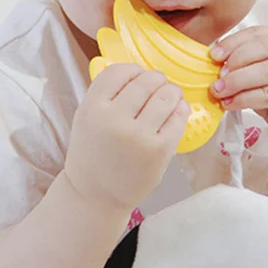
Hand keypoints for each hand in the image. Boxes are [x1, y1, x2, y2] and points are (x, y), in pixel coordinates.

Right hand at [65, 63, 188, 210]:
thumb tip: (137, 73)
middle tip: (159, 85)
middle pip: (145, 82)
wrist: (95, 196)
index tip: (138, 76)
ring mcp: (139, 135)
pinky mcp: (160, 149)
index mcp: (92, 108)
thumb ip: (106, 96)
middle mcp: (114, 119)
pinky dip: (181, 109)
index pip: (119, 72)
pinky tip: (178, 110)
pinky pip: (178, 118)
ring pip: (165, 96)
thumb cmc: (93, 156)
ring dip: (172, 92)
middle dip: (156, 80)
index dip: (133, 71)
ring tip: (171, 96)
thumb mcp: (86, 119)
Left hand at [210, 26, 267, 147]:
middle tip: (217, 76)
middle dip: (235, 62)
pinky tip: (230, 104)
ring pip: (265, 71)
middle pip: (262, 49)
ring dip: (237, 82)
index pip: (258, 34)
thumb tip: (215, 61)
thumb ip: (248, 63)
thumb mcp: (266, 73)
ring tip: (219, 91)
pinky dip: (245, 99)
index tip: (213, 55)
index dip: (233, 43)